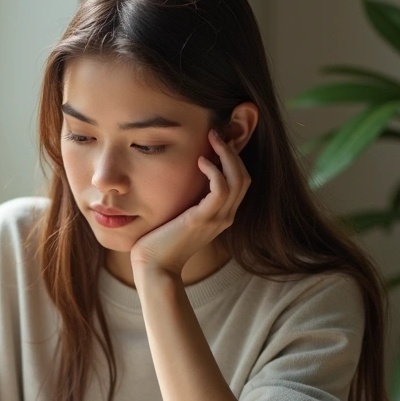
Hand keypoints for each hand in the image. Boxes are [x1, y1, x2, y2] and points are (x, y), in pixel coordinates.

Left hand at [130, 129, 250, 277]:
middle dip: (233, 152)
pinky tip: (200, 161)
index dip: (233, 159)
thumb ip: (188, 198)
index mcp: (222, 215)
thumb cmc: (160, 241)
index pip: (240, 181)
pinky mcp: (203, 219)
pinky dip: (214, 171)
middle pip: (244, 177)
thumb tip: (183, 176)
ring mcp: (217, 219)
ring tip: (213, 138)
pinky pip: (220, 189)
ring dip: (227, 155)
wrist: (154, 267)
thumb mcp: (180, 214)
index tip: (218, 140)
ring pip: (238, 179)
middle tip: (216, 133)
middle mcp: (225, 216)